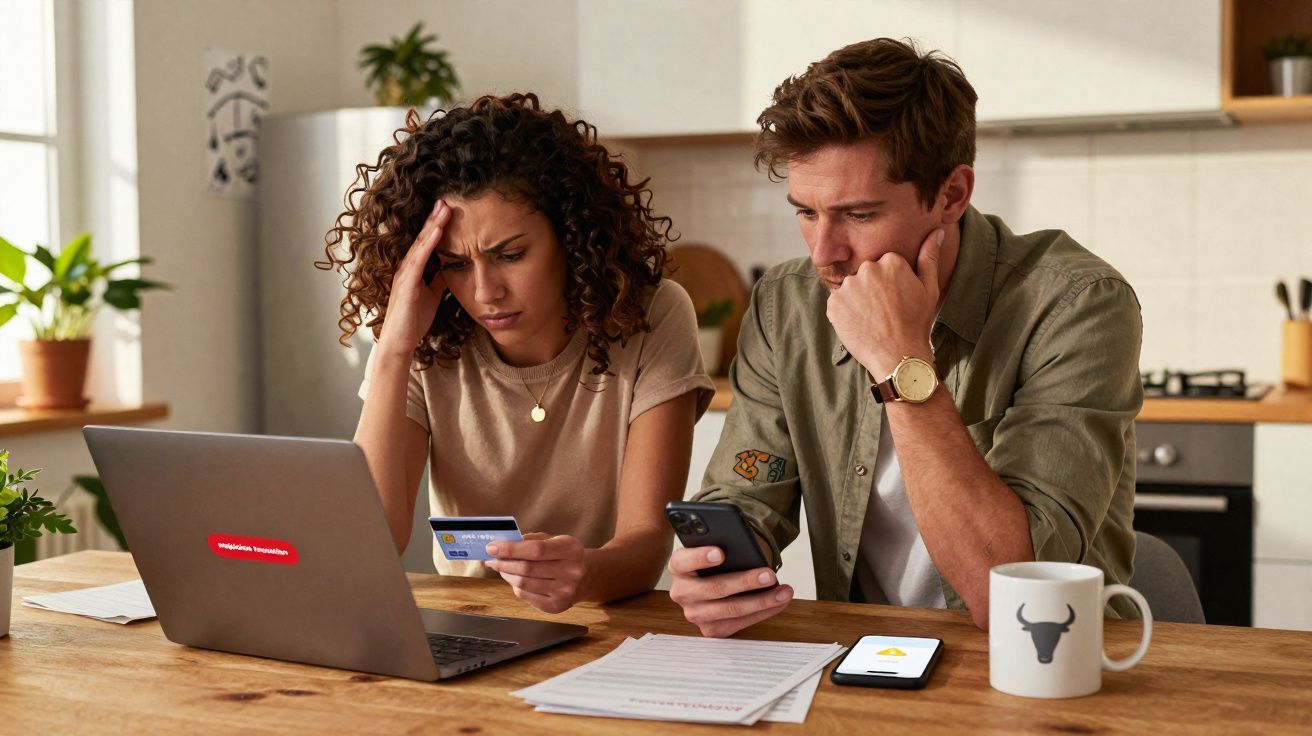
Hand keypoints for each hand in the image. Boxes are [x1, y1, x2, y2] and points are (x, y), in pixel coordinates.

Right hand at [376, 199, 452, 358]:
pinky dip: (428, 244)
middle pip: (422, 238)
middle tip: (447, 199)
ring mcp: (404, 274)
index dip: (437, 226)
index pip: (427, 243)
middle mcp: (407, 268)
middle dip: (435, 218)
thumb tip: (454, 267)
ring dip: (432, 225)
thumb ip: (440, 280)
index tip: (450, 209)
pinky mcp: (405, 284)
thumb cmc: (413, 320)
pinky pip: (418, 260)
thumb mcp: (433, 295)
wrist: (400, 344)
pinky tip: (437, 231)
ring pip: (420, 244)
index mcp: (414, 270)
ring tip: (444, 208)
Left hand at [485, 532, 587, 613]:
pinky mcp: (557, 606)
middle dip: (504, 563)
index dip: (511, 549)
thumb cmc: (565, 554)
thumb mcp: (555, 540)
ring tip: (500, 568)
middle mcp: (571, 572)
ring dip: (506, 575)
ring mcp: (565, 592)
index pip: (536, 549)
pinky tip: (514, 579)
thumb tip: (502, 545)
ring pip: (524, 584)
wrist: (588, 576)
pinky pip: (526, 596)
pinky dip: (515, 586)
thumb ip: (531, 540)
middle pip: (527, 568)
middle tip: (491, 558)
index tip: (491, 547)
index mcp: (571, 549)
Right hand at [667, 546, 792, 637]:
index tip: (721, 553)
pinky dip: (763, 612)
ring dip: (761, 601)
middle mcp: (682, 592)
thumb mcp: (716, 547)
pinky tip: (779, 601)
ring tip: (783, 591)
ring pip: (730, 610)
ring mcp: (694, 613)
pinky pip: (739, 623)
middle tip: (770, 574)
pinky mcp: (710, 629)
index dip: (701, 557)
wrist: (714, 579)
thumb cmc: (718, 561)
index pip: (684, 560)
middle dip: (745, 582)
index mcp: (678, 566)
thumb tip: (748, 551)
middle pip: (714, 589)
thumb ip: (724, 545)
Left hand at [826, 228, 943, 376]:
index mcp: (891, 260)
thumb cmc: (917, 323)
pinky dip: (846, 313)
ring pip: (852, 289)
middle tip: (885, 311)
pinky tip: (860, 324)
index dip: (891, 284)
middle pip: (866, 274)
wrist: (897, 355)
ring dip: (858, 301)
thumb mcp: (929, 288)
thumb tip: (936, 232)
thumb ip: (929, 256)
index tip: (897, 300)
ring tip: (873, 319)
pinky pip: (838, 303)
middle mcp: (867, 268)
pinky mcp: (834, 303)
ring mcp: (849, 286)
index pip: (885, 264)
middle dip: (873, 290)